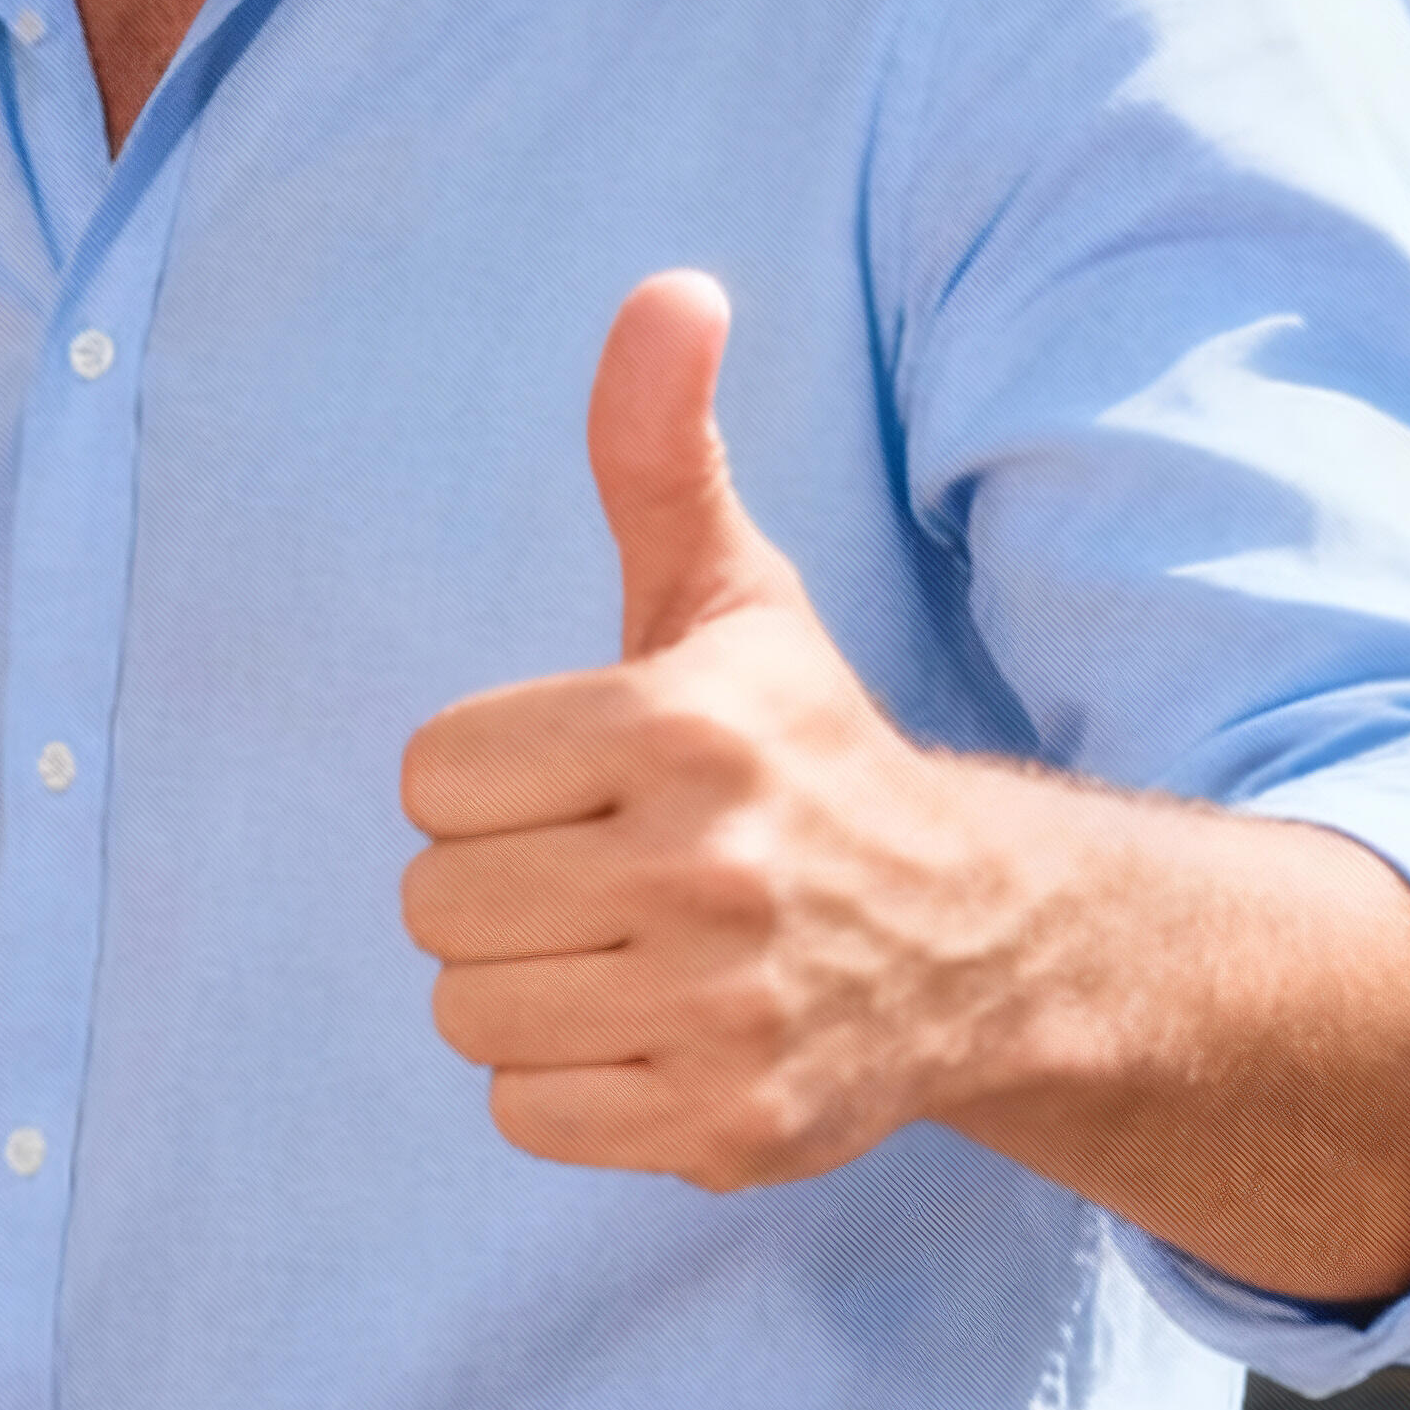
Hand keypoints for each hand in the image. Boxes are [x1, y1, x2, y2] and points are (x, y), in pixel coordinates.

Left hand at [393, 273, 1058, 1189]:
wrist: (978, 939)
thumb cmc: (807, 753)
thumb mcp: (733, 594)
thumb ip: (662, 446)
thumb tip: (672, 287)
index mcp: (682, 726)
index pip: (432, 776)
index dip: (492, 781)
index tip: (586, 780)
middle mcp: (706, 869)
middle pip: (434, 905)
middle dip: (502, 889)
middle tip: (606, 874)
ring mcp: (723, 1007)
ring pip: (471, 1017)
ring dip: (529, 992)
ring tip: (628, 953)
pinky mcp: (731, 1122)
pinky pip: (529, 1114)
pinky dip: (573, 1087)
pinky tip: (658, 1031)